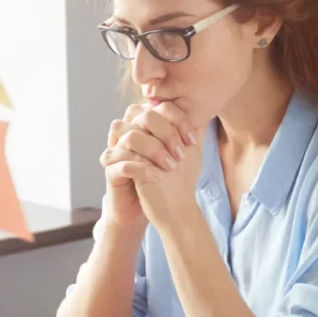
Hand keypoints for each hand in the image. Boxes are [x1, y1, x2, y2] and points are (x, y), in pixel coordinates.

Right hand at [100, 102, 195, 226]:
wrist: (157, 209)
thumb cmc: (170, 177)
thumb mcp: (185, 154)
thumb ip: (192, 134)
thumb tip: (207, 115)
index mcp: (145, 125)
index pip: (159, 107)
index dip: (178, 120)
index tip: (193, 140)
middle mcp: (128, 132)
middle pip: (143, 116)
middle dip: (167, 133)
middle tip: (181, 154)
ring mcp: (117, 150)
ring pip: (130, 137)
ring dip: (154, 150)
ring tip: (171, 166)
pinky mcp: (111, 171)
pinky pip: (121, 163)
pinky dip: (142, 168)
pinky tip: (158, 177)